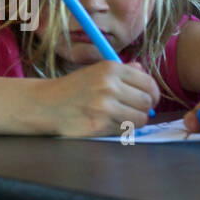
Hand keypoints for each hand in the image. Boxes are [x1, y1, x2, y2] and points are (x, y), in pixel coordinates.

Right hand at [38, 60, 158, 135]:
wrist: (47, 104)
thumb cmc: (76, 88)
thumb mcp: (97, 71)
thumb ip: (123, 70)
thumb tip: (142, 69)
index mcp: (111, 69)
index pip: (149, 83)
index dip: (153, 94)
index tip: (149, 99)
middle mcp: (109, 86)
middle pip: (147, 102)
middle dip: (145, 108)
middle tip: (136, 110)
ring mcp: (104, 107)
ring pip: (140, 119)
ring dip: (134, 120)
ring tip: (122, 117)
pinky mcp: (99, 126)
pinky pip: (125, 130)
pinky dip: (121, 129)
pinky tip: (109, 123)